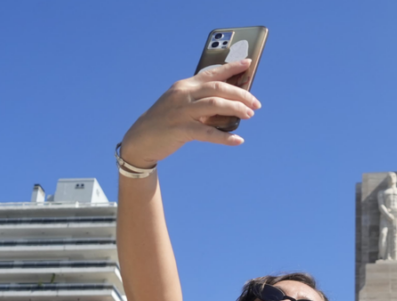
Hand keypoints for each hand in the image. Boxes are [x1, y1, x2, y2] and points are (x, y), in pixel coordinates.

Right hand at [120, 59, 261, 167]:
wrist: (141, 138)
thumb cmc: (166, 120)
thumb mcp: (181, 103)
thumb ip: (201, 100)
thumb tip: (230, 104)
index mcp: (186, 85)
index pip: (212, 72)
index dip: (232, 67)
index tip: (248, 64)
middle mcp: (184, 94)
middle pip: (218, 88)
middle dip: (240, 94)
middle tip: (256, 103)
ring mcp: (181, 111)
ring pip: (215, 105)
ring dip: (236, 109)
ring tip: (249, 114)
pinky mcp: (180, 129)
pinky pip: (207, 132)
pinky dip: (224, 137)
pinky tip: (238, 140)